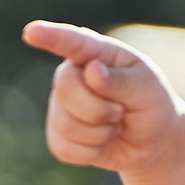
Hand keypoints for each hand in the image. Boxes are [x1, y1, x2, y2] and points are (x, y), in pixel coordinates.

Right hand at [22, 22, 184, 175]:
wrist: (153, 141)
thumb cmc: (151, 104)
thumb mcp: (147, 89)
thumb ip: (121, 80)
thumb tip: (92, 71)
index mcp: (95, 53)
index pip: (71, 42)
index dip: (50, 37)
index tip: (31, 31)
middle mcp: (72, 74)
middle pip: (66, 88)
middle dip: (99, 109)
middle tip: (121, 112)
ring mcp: (61, 104)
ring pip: (66, 123)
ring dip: (100, 133)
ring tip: (115, 125)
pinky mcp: (58, 134)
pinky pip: (65, 148)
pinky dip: (91, 152)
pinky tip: (103, 142)